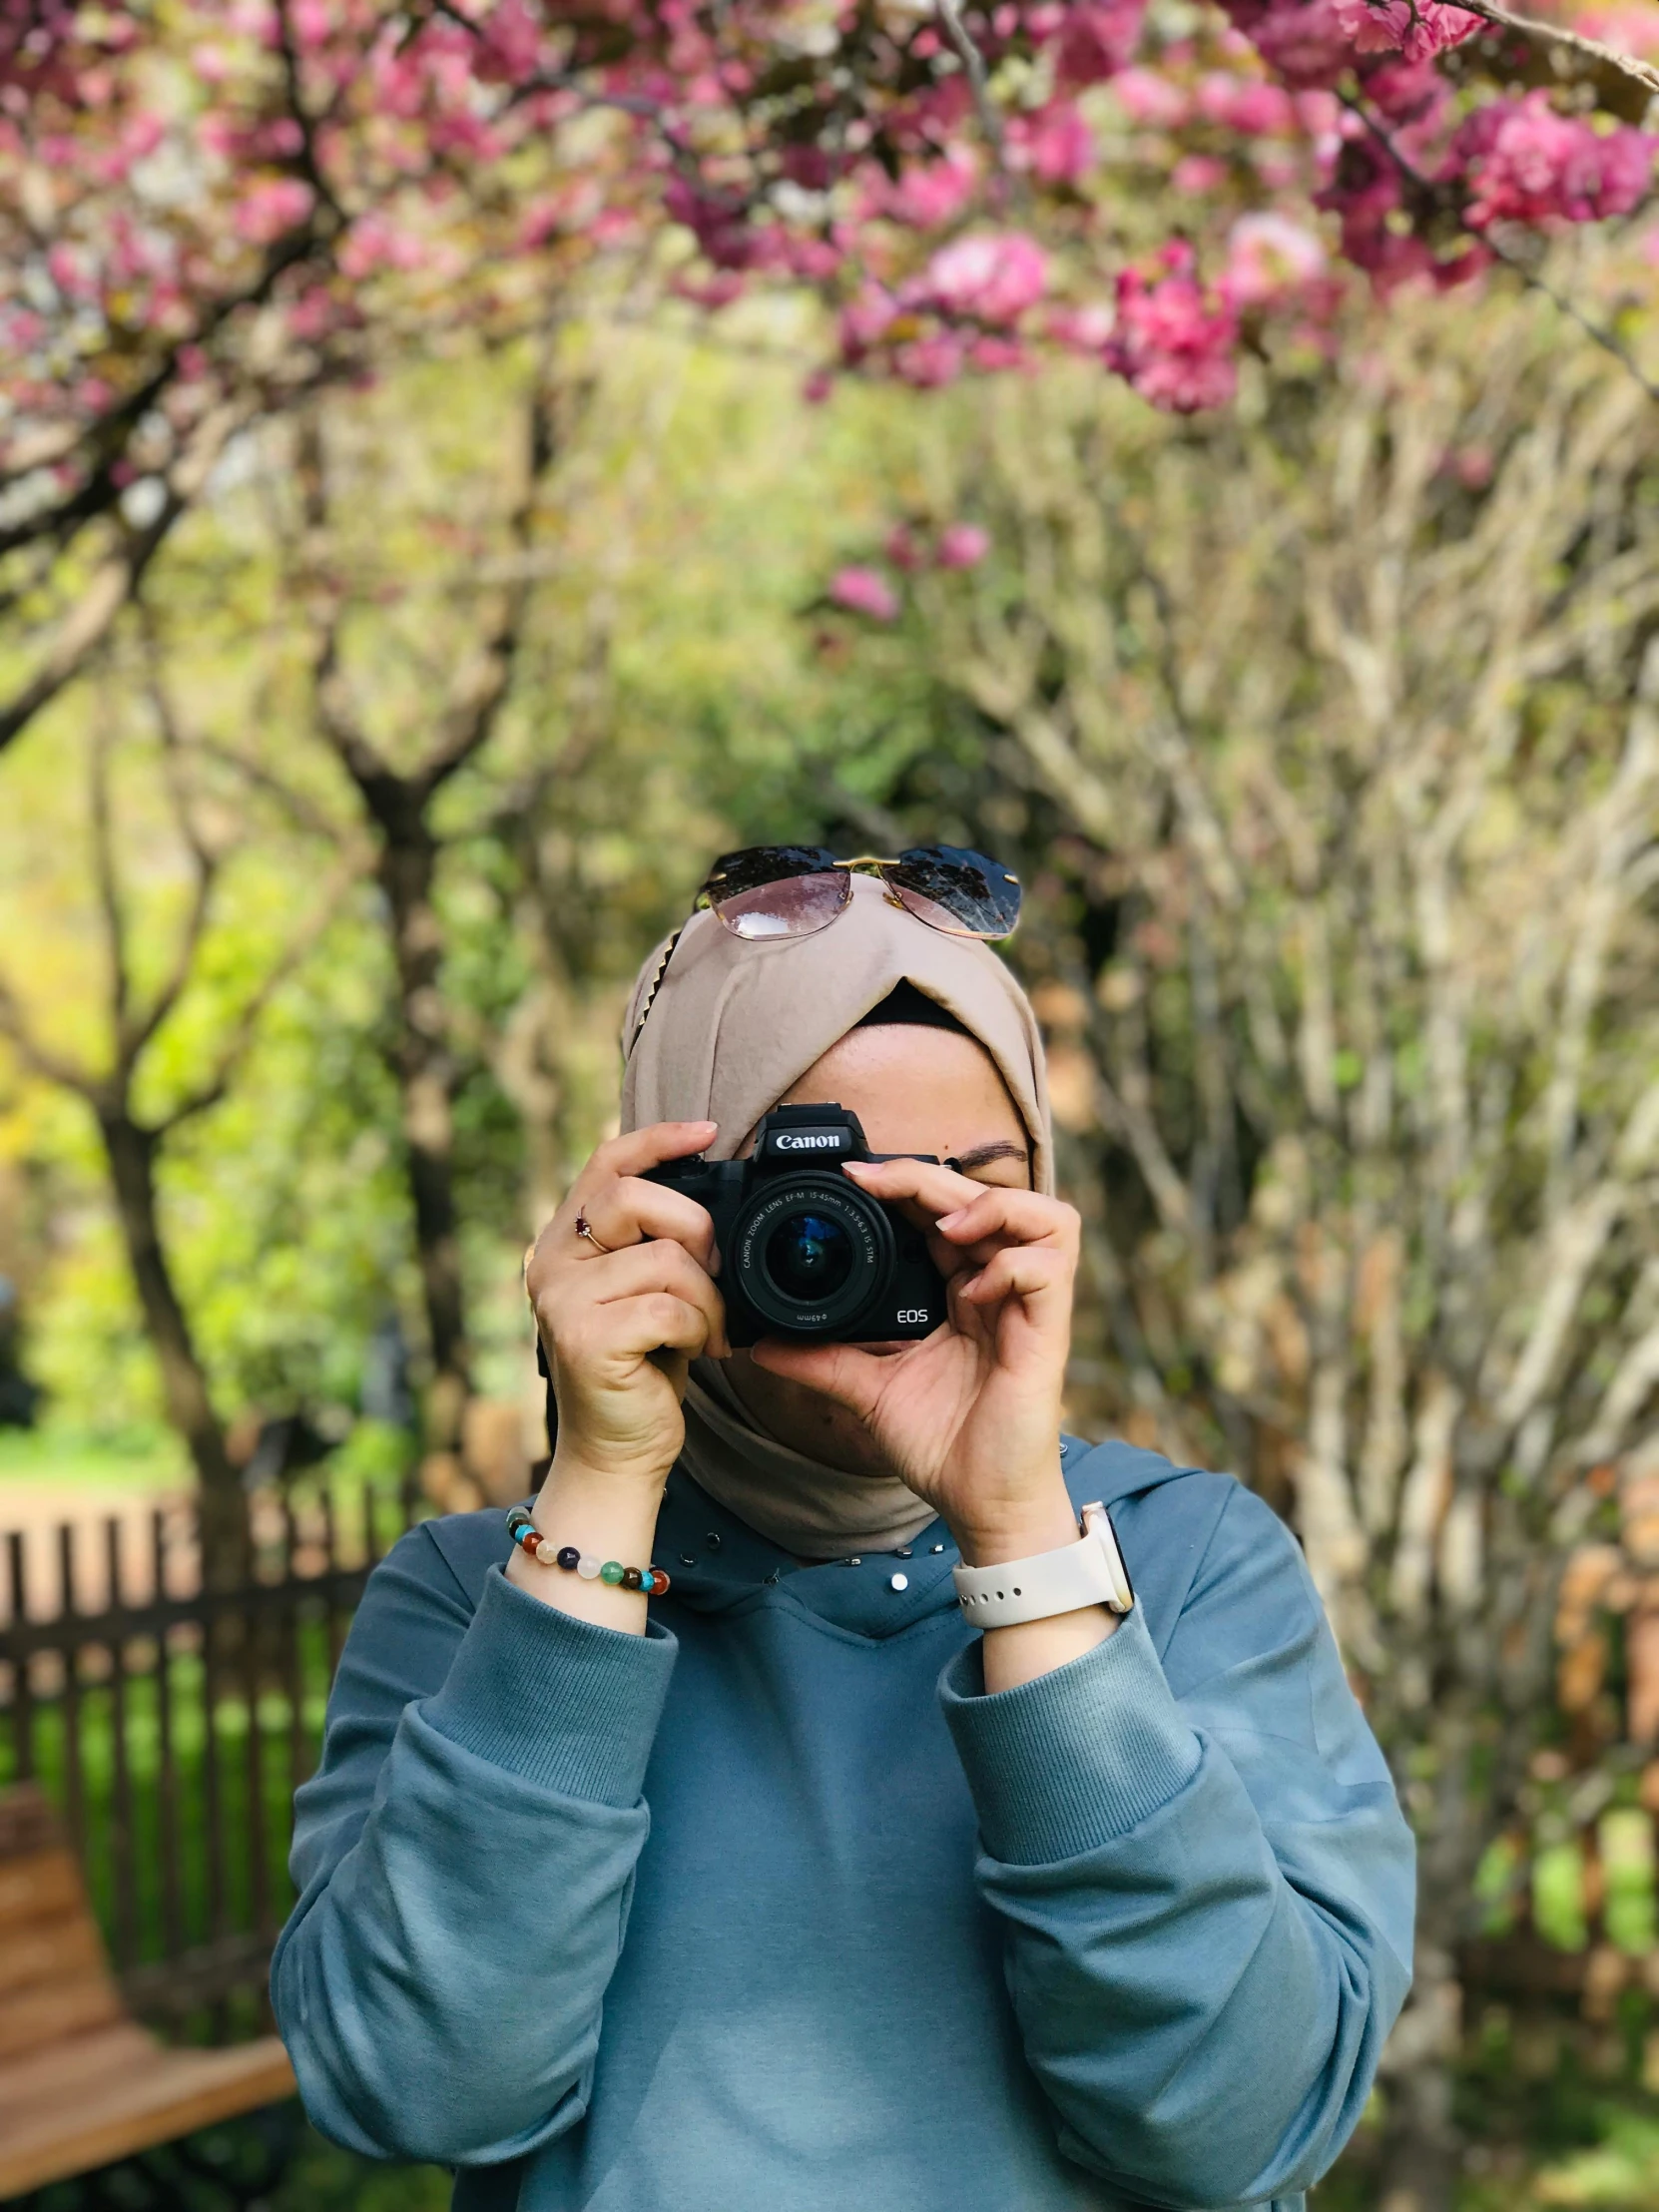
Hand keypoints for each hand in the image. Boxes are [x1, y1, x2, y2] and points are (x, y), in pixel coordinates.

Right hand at [524, 1121, 727, 1494]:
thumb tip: (710, 1190)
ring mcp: (562, 1302)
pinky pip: (669, 1307)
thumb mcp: (645, 1289)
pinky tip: (698, 1349)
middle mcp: (550, 1263)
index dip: (658, 1139)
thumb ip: (655, 1241)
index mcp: (565, 1241)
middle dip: (695, 1227)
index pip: (606, 1163)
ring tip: (708, 1329)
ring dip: (708, 1298)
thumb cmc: (641, 1367)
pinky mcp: (585, 1341)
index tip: (708, 1132)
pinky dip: (699, 1328)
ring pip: (665, 1260)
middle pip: (636, 1198)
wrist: (617, 1451)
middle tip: (715, 1271)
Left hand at [750, 1160, 1082, 1566]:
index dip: (906, 1183)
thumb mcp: (868, 1391)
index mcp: (963, 1292)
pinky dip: (1012, 1267)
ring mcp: (1030, 1309)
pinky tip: (974, 1293)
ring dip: (993, 1208)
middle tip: (872, 1181)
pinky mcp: (1048, 1335)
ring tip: (946, 1230)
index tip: (851, 1179)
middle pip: (985, 1198)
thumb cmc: (943, 1448)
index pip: (945, 1211)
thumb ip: (822, 1360)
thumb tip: (760, 1344)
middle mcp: (1000, 1290)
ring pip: (1045, 1215)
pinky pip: (1048, 1271)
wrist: (981, 1506)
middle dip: (929, 1177)